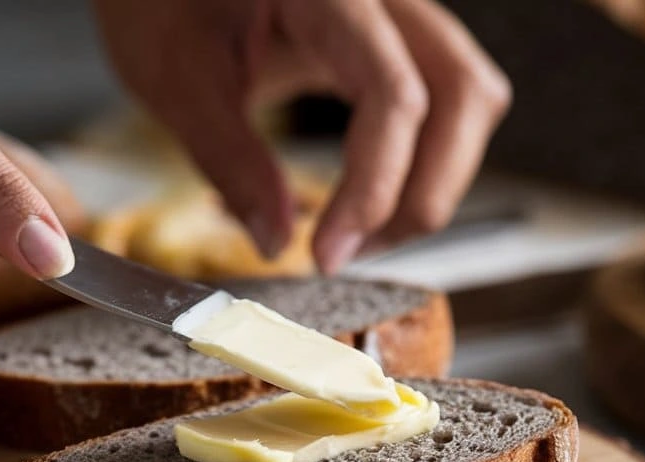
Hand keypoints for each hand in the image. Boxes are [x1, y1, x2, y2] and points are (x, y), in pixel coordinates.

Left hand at [93, 0, 510, 273]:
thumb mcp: (174, 78)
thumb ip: (229, 159)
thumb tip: (275, 241)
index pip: (394, 94)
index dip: (375, 187)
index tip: (328, 254)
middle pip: (465, 93)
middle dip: (425, 192)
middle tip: (354, 251)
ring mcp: (398, 10)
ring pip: (471, 96)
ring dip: (434, 179)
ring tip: (362, 233)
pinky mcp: (395, 36)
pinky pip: (446, 96)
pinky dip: (423, 157)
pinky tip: (368, 195)